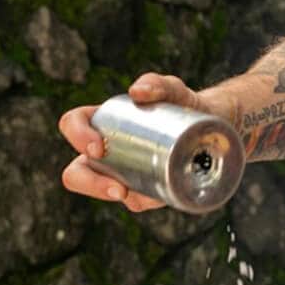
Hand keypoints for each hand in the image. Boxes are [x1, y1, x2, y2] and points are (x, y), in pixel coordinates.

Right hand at [57, 73, 210, 212]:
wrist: (212, 127)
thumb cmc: (182, 103)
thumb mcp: (174, 89)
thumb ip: (157, 83)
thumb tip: (136, 92)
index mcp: (101, 121)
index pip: (72, 125)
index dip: (77, 136)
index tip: (100, 147)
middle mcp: (104, 151)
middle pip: (76, 172)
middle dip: (90, 183)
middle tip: (117, 186)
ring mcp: (121, 172)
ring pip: (102, 191)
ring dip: (112, 197)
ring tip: (133, 195)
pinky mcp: (142, 189)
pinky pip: (135, 202)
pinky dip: (143, 200)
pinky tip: (157, 197)